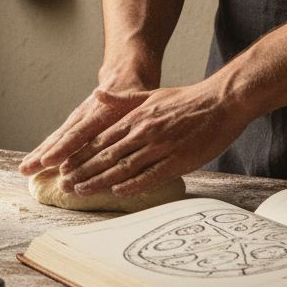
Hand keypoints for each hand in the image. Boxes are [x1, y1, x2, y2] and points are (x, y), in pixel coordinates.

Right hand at [18, 88, 150, 176]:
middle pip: (60, 138)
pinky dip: (44, 152)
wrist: (121, 77)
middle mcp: (82, 117)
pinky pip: (57, 140)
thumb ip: (117, 97)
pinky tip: (34, 165)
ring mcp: (75, 120)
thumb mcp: (133, 95)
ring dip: (39, 155)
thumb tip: (100, 94)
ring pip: (54, 139)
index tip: (47, 161)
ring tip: (23, 170)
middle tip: (26, 169)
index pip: (77, 133)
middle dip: (43, 155)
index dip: (62, 148)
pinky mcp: (73, 125)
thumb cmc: (134, 92)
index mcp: (98, 114)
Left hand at [56, 83, 256, 195]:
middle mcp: (143, 132)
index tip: (64, 166)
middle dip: (83, 171)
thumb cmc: (186, 100)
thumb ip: (122, 99)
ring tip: (81, 191)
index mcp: (135, 117)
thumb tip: (96, 94)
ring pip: (124, 167)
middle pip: (106, 155)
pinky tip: (118, 192)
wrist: (222, 101)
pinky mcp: (179, 159)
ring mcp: (160, 146)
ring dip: (100, 181)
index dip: (81, 154)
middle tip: (64, 184)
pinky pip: (152, 175)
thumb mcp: (150, 94)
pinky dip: (133, 185)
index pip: (101, 139)